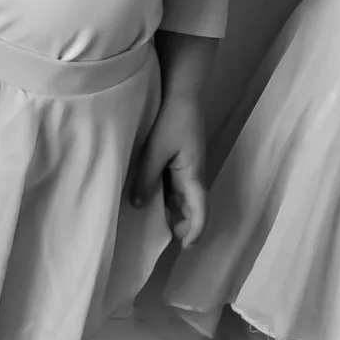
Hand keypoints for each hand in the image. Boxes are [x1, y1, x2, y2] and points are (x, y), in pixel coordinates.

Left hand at [128, 96, 210, 247]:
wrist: (183, 93)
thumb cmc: (172, 119)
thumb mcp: (155, 150)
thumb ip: (146, 178)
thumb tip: (138, 205)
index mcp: (193, 175)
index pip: (201, 210)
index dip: (195, 231)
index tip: (185, 246)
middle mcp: (194, 176)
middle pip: (193, 209)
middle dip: (183, 227)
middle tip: (165, 240)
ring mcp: (188, 169)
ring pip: (184, 200)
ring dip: (174, 214)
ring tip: (155, 226)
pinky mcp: (180, 161)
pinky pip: (176, 187)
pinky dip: (168, 199)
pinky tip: (152, 201)